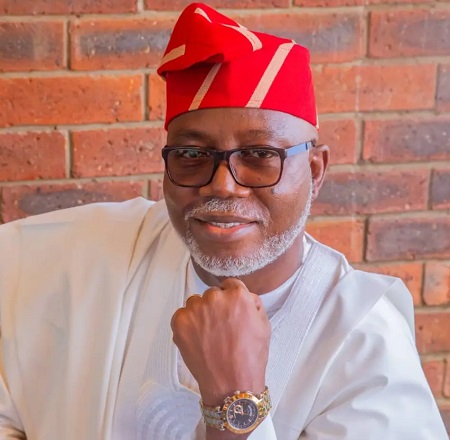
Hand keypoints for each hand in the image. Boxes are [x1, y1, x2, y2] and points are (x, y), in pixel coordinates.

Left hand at [171, 278, 270, 405]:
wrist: (232, 384)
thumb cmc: (249, 358)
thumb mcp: (264, 325)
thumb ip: (253, 303)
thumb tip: (245, 296)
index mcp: (237, 295)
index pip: (230, 284)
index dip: (231, 297)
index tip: (229, 307)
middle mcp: (215, 298)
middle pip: (212, 294)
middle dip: (216, 306)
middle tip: (221, 326)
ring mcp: (195, 310)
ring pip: (196, 303)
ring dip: (200, 313)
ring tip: (209, 335)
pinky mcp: (180, 322)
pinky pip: (182, 315)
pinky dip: (187, 324)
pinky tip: (198, 339)